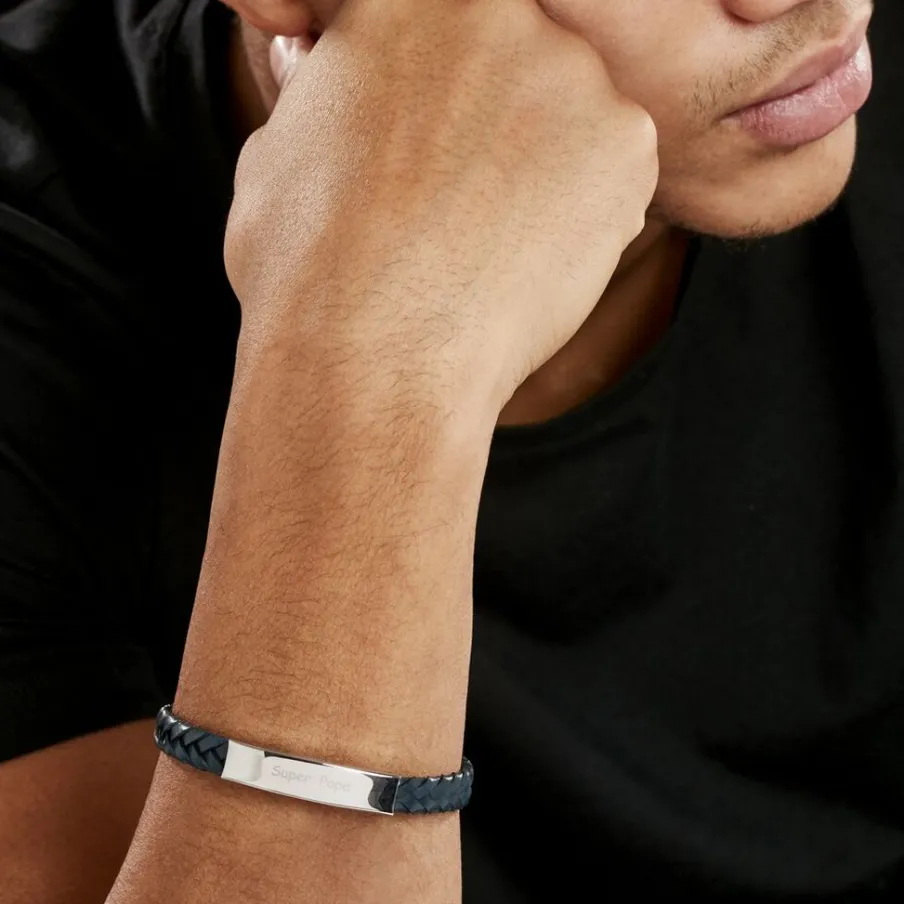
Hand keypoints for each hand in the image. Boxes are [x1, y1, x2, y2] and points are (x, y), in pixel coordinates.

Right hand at [225, 0, 658, 413]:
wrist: (373, 356)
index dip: (433, 100)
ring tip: (487, 240)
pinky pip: (611, 168)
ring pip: (566, 113)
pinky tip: (530, 257)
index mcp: (402, 0)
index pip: (439, 33)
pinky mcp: (626, 142)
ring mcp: (569, 72)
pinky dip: (582, 212)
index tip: (424, 144)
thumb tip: (327, 75)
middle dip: (486, 121)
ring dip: (537, 167)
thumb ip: (329, 96)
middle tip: (454, 198)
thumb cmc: (309, 270)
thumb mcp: (281, 151)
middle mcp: (494, 10)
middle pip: (507, 62)